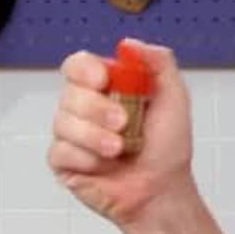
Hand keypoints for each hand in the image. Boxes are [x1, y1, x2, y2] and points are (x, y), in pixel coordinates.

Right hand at [48, 38, 200, 229]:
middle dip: (98, 110)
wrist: (162, 189)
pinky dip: (86, 158)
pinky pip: (59, 151)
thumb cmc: (168, 147)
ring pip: (62, 122)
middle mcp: (85, 108)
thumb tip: (129, 44)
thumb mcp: (175, 98)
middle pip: (69, 93)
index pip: (78, 65)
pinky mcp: (63, 161)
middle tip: (124, 124)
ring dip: (95, 137)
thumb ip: (159, 63)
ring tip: (121, 150)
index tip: (103, 80)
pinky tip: (105, 166)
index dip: (84, 69)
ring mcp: (72, 134)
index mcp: (107, 88)